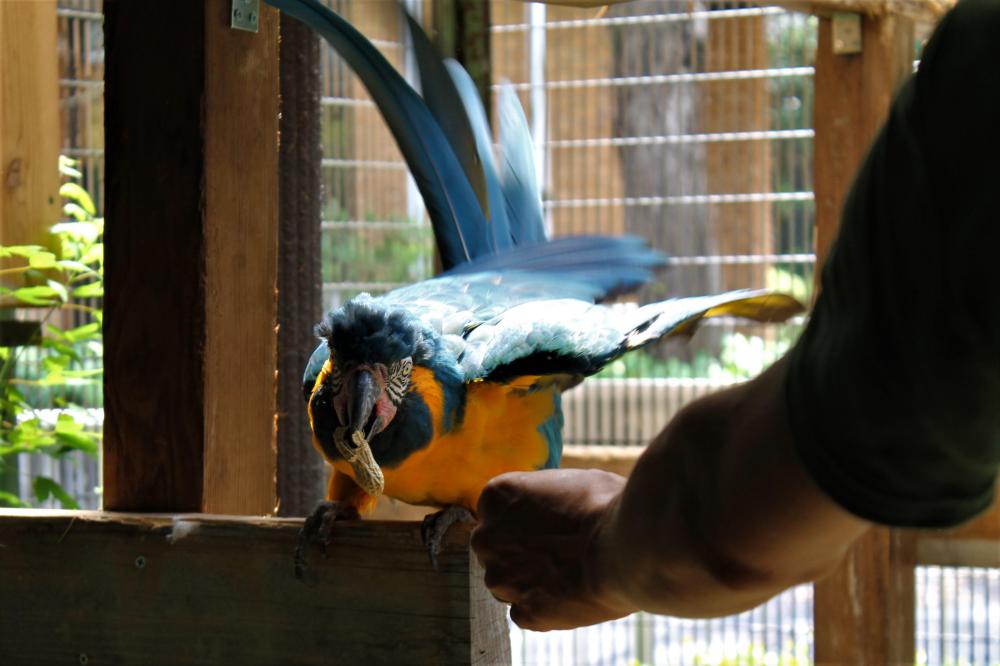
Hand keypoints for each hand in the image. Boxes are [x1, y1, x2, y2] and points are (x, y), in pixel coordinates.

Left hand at [471, 468, 635, 630]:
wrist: (626, 548)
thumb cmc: (604, 505)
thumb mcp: (569, 481)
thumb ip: (545, 496)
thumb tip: (552, 504)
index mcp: (495, 497)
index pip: (497, 512)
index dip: (523, 520)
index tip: (546, 525)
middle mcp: (487, 538)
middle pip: (497, 549)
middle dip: (520, 553)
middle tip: (557, 552)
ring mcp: (502, 579)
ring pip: (509, 584)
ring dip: (531, 582)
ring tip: (569, 575)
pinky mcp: (524, 614)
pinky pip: (528, 613)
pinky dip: (547, 609)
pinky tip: (572, 595)